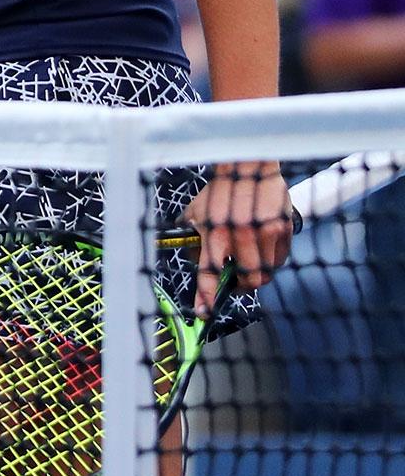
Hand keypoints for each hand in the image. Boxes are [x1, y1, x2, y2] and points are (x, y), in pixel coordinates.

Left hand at [184, 160, 292, 315]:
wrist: (249, 164)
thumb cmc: (220, 189)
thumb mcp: (198, 211)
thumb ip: (195, 237)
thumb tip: (190, 259)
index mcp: (215, 231)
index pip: (211, 272)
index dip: (208, 295)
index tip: (206, 311)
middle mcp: (240, 234)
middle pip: (247, 281)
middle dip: (240, 286)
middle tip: (235, 281)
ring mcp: (266, 233)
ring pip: (265, 273)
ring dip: (256, 273)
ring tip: (248, 260)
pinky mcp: (284, 229)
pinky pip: (280, 259)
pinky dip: (270, 260)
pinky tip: (262, 247)